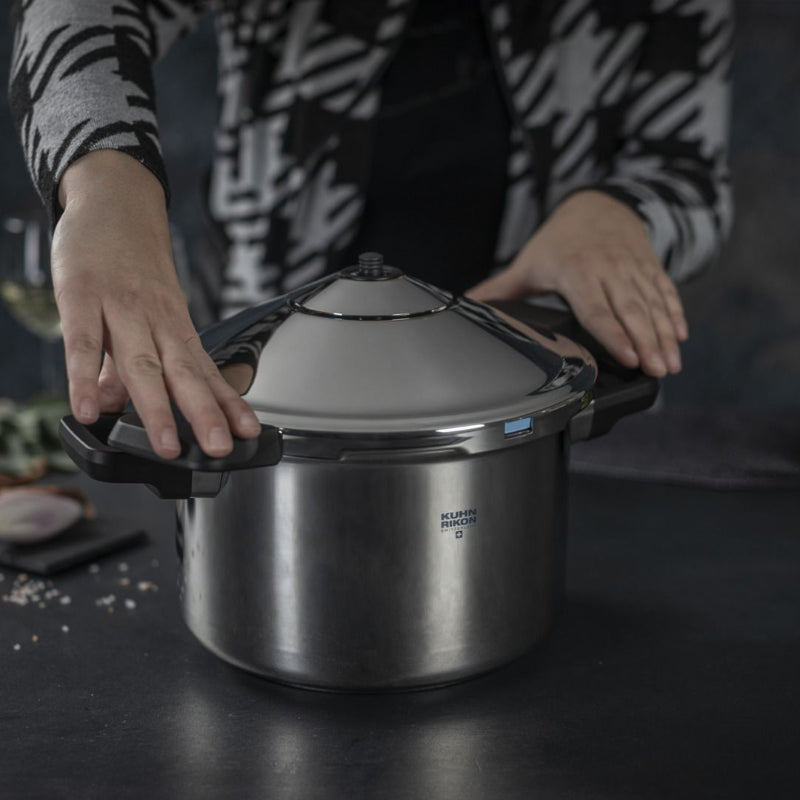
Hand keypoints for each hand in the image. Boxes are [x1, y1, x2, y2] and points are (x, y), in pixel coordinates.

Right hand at [53, 150, 260, 457]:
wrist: (116, 199)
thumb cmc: (133, 262)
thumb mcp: (142, 312)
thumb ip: (122, 365)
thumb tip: (109, 407)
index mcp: (175, 326)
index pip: (206, 372)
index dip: (228, 403)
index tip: (248, 432)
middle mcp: (157, 320)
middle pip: (184, 374)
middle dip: (204, 414)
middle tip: (220, 447)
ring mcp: (122, 308)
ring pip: (142, 364)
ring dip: (157, 407)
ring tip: (168, 444)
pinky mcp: (82, 295)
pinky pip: (84, 343)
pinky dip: (85, 377)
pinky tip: (88, 410)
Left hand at [466, 190, 687, 375]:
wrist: (598, 203)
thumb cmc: (560, 240)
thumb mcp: (530, 262)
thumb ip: (501, 289)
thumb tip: (466, 306)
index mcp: (577, 270)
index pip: (596, 308)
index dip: (613, 334)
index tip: (627, 357)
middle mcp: (609, 268)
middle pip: (631, 310)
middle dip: (647, 342)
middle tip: (659, 370)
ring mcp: (633, 267)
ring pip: (652, 304)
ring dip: (664, 335)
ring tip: (672, 365)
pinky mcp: (650, 266)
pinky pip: (665, 291)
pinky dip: (674, 314)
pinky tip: (680, 337)